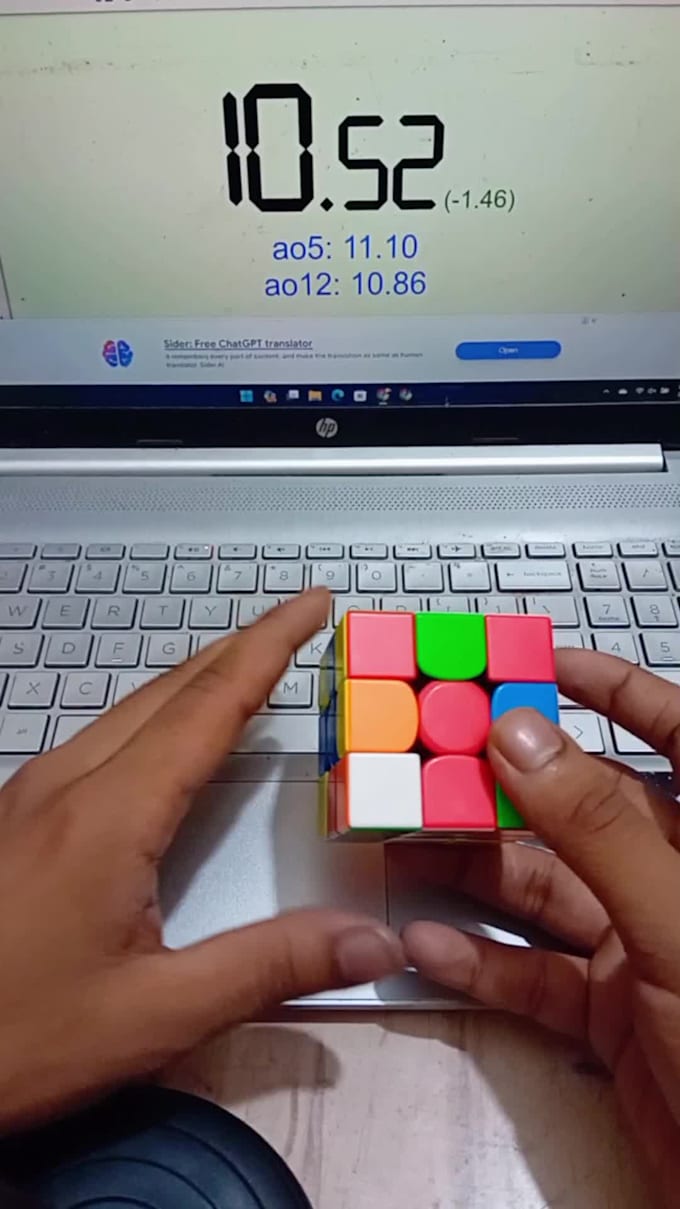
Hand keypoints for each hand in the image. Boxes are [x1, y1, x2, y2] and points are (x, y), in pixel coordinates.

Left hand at [0, 589, 402, 1132]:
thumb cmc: (17, 1037)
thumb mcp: (154, 1016)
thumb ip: (268, 967)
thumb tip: (374, 941)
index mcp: (107, 815)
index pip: (209, 705)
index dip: (269, 646)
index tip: (313, 603)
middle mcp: (63, 786)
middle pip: (167, 691)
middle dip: (240, 648)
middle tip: (299, 624)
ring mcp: (28, 797)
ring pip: (128, 712)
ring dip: (196, 681)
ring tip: (247, 669)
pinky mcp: (12, 819)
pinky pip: (99, 741)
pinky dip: (156, 717)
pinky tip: (165, 743)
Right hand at [402, 649, 679, 1207]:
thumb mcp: (675, 924)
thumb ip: (599, 829)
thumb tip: (523, 735)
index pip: (677, 735)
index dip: (618, 689)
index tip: (544, 663)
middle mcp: (675, 884)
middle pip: (583, 813)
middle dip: (506, 789)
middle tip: (433, 761)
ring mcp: (643, 949)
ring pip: (545, 891)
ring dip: (473, 874)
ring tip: (403, 846)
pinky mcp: (610, 1015)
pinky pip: (534, 974)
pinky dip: (480, 962)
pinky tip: (426, 946)